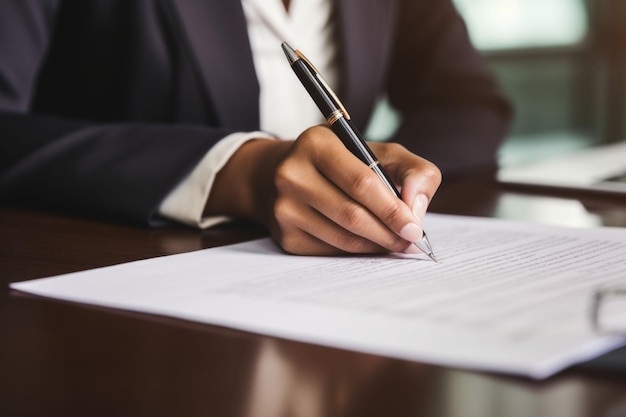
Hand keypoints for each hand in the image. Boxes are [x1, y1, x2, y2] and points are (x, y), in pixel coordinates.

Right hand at [205, 125, 440, 255]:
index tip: (415, 227)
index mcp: (316, 144)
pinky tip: (367, 243)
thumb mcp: (378, 152)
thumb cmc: (342, 162)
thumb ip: (412, 171)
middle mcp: (292, 175)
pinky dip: (356, 251)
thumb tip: (416, 208)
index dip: (392, 209)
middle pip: (352, 215)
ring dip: (375, 245)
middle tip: (409, 240)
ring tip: (393, 241)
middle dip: (388, 233)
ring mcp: (284, 208)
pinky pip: (331, 251)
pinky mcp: (285, 236)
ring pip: (343, 238)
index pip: (361, 183)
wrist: (284, 175)